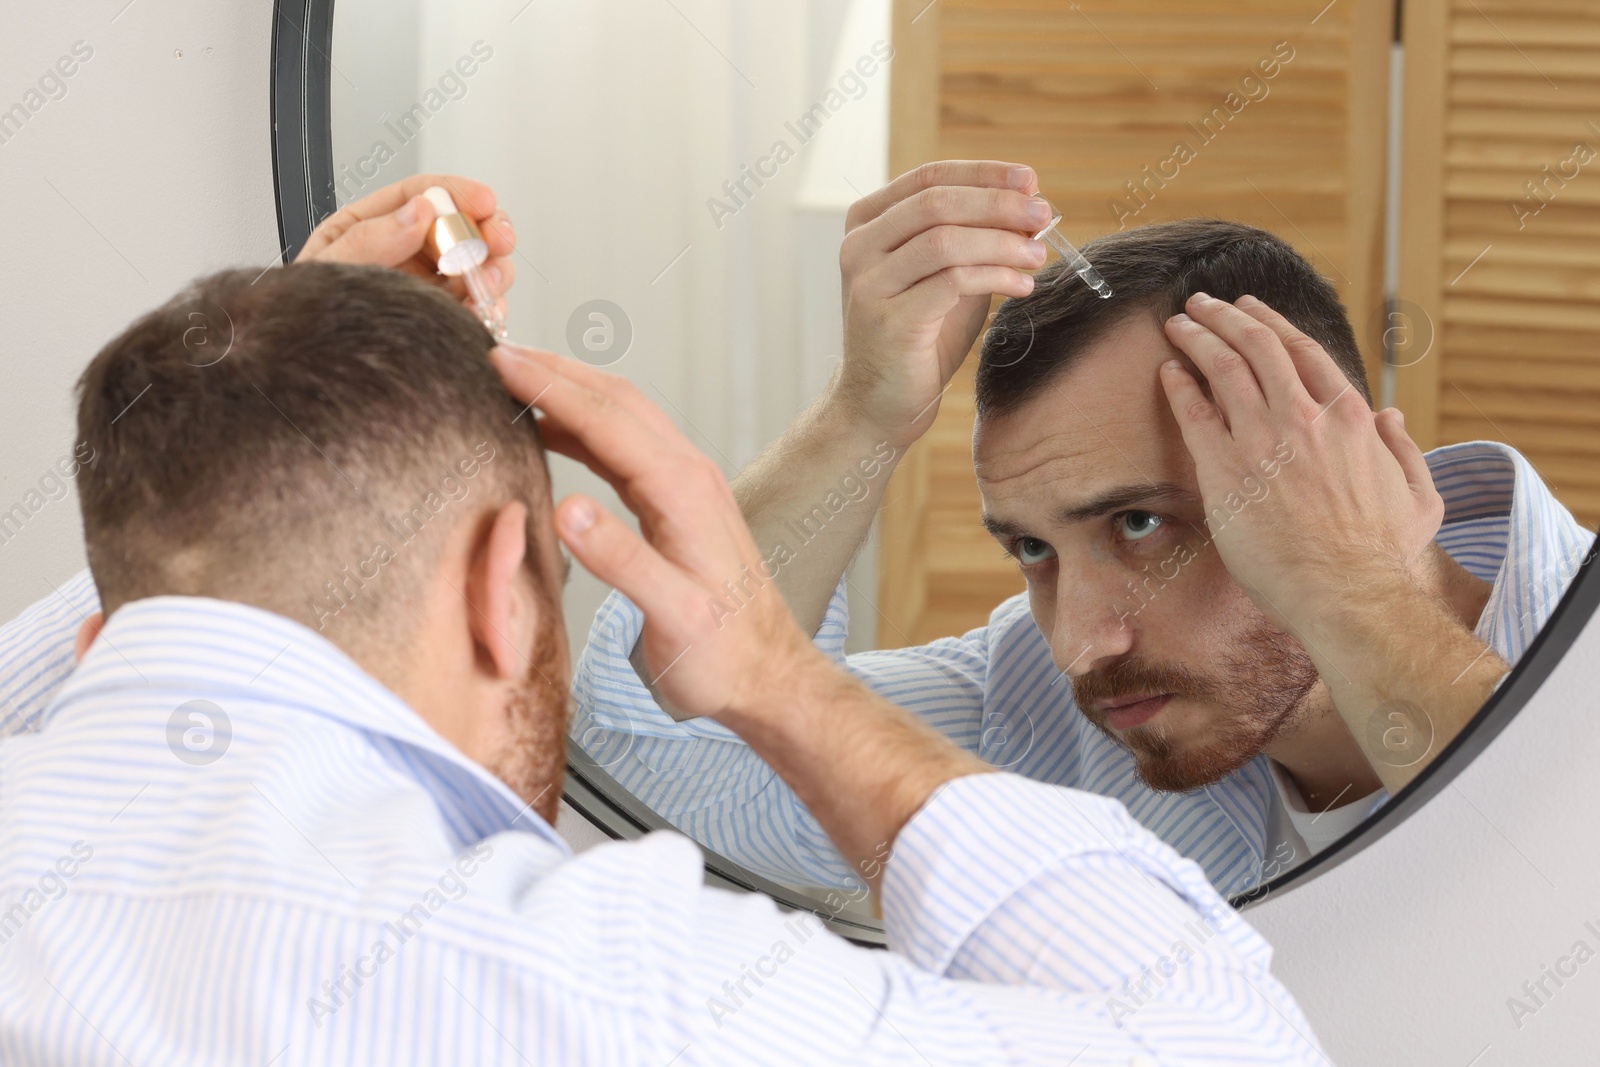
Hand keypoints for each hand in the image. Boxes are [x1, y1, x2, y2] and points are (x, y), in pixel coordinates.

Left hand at [295, 174, 516, 320]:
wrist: (314, 375)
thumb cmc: (306, 320)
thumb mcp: (327, 269)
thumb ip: (369, 239)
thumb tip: (418, 212)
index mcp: (374, 227)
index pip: (423, 194)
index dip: (458, 192)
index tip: (483, 200)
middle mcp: (408, 253)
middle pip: (462, 227)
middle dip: (487, 229)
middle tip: (497, 240)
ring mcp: (430, 287)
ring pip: (479, 264)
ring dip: (493, 269)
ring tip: (486, 281)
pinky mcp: (445, 318)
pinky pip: (480, 305)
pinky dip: (491, 306)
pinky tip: (484, 310)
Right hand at [486, 344, 819, 722]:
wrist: (768, 677)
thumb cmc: (724, 656)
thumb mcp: (673, 617)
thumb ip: (622, 563)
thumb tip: (566, 510)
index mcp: (684, 492)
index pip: (606, 420)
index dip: (549, 386)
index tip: (500, 362)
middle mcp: (690, 475)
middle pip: (616, 401)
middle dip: (556, 371)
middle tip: (497, 354)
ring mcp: (688, 485)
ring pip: (623, 417)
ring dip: (571, 392)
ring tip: (515, 380)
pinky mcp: (681, 504)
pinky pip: (626, 447)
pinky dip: (584, 428)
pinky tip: (552, 434)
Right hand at [835, 160, 1050, 447]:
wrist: (880, 403)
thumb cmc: (919, 338)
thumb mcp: (949, 277)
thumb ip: (976, 241)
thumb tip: (1030, 209)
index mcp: (868, 224)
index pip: (929, 178)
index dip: (984, 174)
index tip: (1030, 181)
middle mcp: (859, 247)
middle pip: (937, 202)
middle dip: (998, 205)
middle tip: (1042, 216)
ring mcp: (869, 283)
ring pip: (945, 240)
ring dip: (1002, 243)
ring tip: (1038, 256)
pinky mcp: (889, 320)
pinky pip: (952, 282)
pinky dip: (995, 277)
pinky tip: (1021, 285)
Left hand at [1158, 292, 1443, 633]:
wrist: (1345, 592)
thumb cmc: (1383, 555)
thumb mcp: (1420, 495)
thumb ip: (1405, 449)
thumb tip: (1391, 415)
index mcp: (1350, 417)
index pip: (1303, 351)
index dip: (1271, 323)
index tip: (1250, 310)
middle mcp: (1304, 417)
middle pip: (1257, 347)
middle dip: (1225, 317)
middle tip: (1202, 303)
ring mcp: (1262, 440)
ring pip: (1223, 369)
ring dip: (1197, 338)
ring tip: (1178, 324)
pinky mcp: (1225, 471)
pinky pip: (1195, 415)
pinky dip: (1180, 387)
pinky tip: (1168, 371)